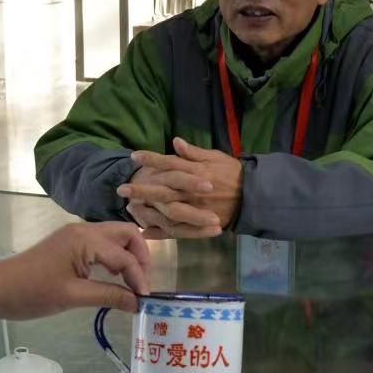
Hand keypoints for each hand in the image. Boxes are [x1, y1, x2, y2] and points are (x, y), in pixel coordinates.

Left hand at [0, 222, 150, 318]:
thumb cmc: (32, 293)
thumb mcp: (73, 297)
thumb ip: (109, 296)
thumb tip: (138, 303)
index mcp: (85, 239)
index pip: (125, 256)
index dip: (139, 278)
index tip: (146, 301)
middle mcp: (84, 230)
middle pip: (126, 234)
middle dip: (140, 257)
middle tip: (142, 285)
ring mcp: (76, 235)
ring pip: (115, 238)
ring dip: (128, 256)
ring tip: (131, 284)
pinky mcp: (70, 244)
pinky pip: (102, 244)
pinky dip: (114, 258)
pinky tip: (114, 278)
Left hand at [120, 138, 242, 237]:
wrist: (251, 197)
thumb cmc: (232, 173)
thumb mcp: (216, 157)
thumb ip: (194, 152)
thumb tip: (175, 141)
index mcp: (197, 172)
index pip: (170, 164)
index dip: (151, 159)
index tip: (133, 157)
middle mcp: (194, 192)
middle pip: (164, 191)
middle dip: (142, 190)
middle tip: (121, 190)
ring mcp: (195, 210)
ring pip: (167, 212)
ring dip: (147, 211)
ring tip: (129, 208)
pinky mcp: (198, 224)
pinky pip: (177, 230)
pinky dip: (160, 231)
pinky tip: (143, 230)